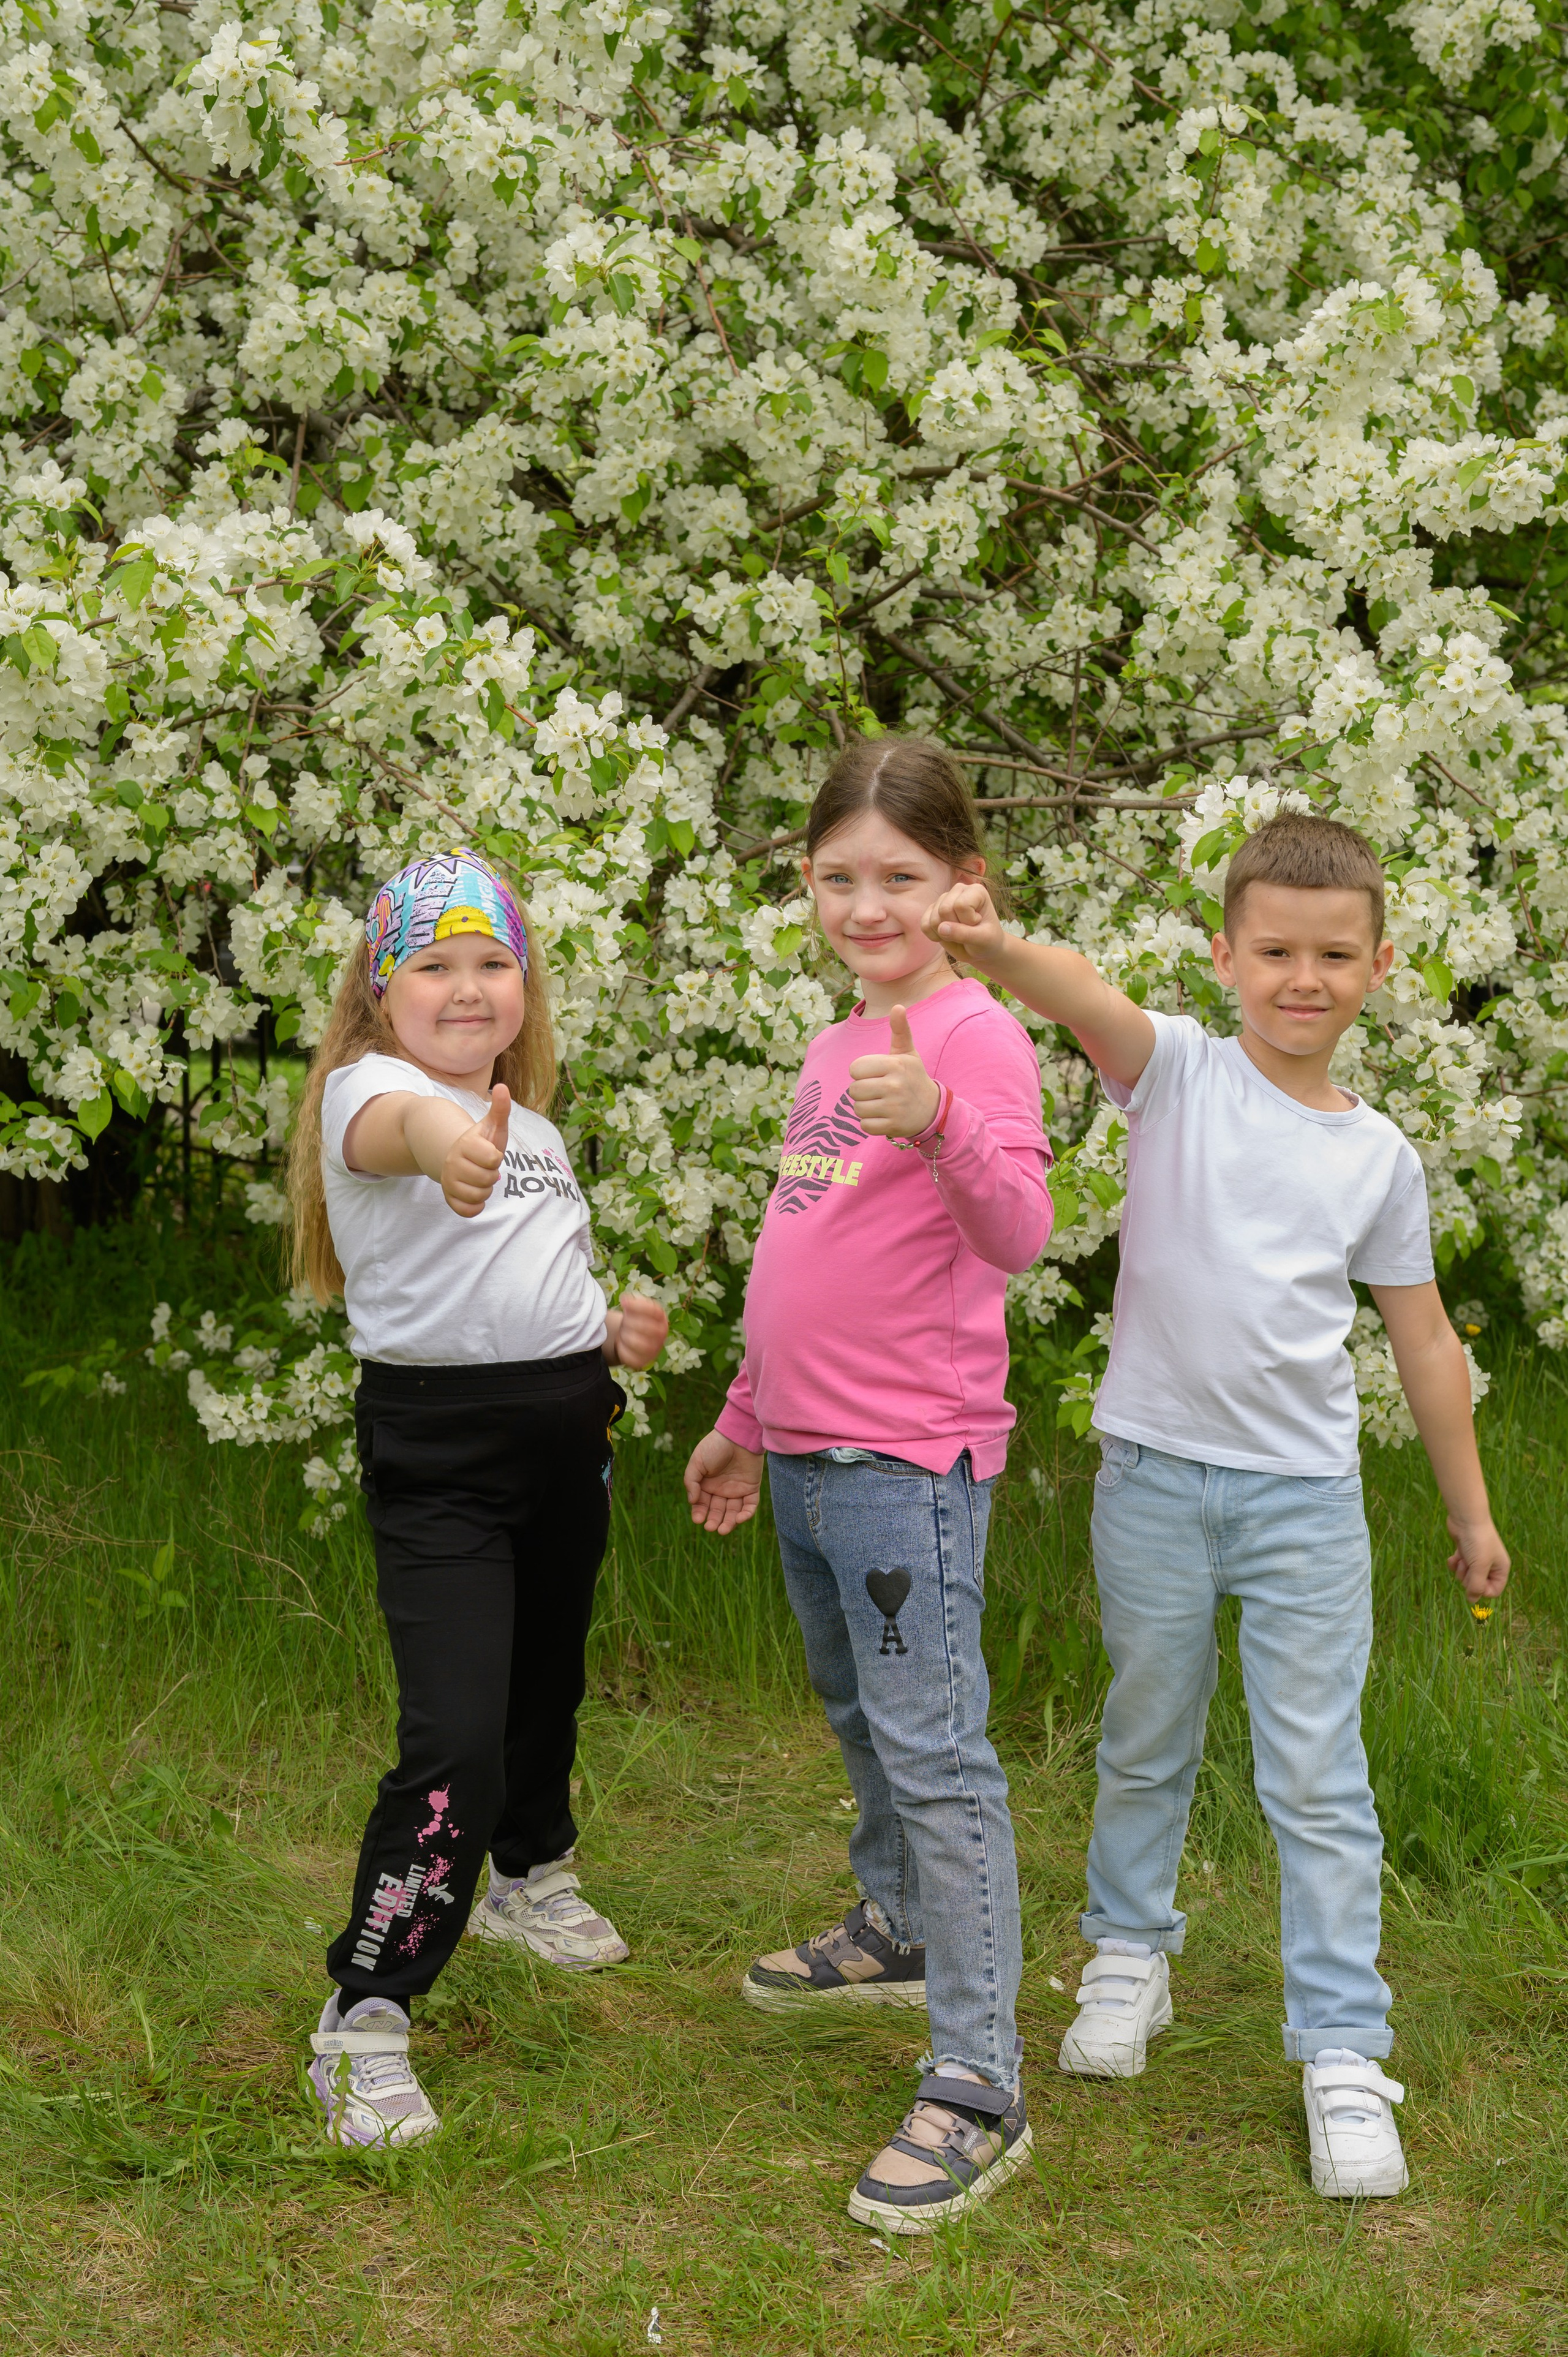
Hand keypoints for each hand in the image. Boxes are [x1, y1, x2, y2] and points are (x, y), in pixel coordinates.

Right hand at [439, 1083, 509, 1217]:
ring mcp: (448, 1181)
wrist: (461, 1158)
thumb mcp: (493, 1125)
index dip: (496, 1158)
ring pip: (479, 1195)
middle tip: (485, 1168)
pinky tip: (475, 1194)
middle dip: (492, 1175)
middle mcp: (453, 1163)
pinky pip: (467, 1211)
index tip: (489, 1153)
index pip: (493, 1159)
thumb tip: (503, 1087)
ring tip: (480, 1179)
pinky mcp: (449, 1198)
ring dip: (485, 1190)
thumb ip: (500, 1108)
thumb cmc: (483, 1142)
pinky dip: (475, 1206)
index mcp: (465, 1144)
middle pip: (488, 1179)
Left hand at [608, 1290, 668, 1369]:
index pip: (654, 1311)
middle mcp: (661, 1334)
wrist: (632, 1339)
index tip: (624, 1302)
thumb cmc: (634, 1320)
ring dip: (626, 1336)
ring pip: (639, 1344)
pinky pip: (630, 1356)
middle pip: (646, 1327)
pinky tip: (620, 1343)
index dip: (638, 1306)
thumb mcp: (634, 1309)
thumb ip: (632, 1303)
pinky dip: (622, 1349)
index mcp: (661, 1318)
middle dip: (630, 1322)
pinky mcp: (643, 1361)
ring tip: (623, 1332)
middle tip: (624, 1320)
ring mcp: (654, 1349)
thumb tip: (625, 1299)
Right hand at [683, 1429, 764, 1534]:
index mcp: (706, 1485)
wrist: (738, 1435)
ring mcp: (737, 1490)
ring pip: (733, 1512)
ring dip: (729, 1523)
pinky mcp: (751, 1488)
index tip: (698, 1519)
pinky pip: (750, 1505)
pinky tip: (739, 1519)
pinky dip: (746, 1514)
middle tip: (711, 1527)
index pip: (702, 1505)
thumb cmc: (714, 1446)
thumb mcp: (697, 1462)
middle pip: (717, 1511)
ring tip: (723, 1530)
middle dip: (714, 1521)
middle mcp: (721, 1490)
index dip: (699, 1513)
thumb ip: (691, 1481)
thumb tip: (692, 1501)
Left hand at [848, 1005, 940, 1138]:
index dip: (861, 1072)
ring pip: (857, 1109)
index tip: (875, 1074)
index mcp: (894, 1064)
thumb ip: (900, 1030)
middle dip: (862, 1091)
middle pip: (854, 1090)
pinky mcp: (892, 1126)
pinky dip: (871, 1123)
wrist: (933, 1110)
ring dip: (865, 1108)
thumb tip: (898, 1006)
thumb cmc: (913, 1077)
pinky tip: (884, 1116)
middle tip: (878, 1091)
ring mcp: (894, 1107)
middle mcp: (894, 1085)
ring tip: (881, 1103)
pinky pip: (864, 1126)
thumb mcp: (907, 1053)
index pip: (855, 1068)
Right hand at [925, 879, 1004, 966]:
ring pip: (934, 918)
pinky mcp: (932, 911)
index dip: (968, 921)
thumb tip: (941, 928)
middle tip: (967, 931)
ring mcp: (944, 899)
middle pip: (944, 910)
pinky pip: (924, 925)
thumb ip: (964, 933)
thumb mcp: (982, 939)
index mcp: (976, 891)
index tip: (978, 924)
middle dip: (955, 928)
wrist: (980, 949)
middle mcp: (959, 890)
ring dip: (945, 934)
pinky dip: (933, 936)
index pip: (961, 905)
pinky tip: (945, 936)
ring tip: (958, 934)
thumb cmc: (987, 941)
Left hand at [1447, 1513, 1509, 1602]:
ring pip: (1466, 1576)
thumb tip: (1472, 1601)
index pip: (1494, 1591)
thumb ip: (1476, 1586)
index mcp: (1500, 1569)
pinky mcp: (1465, 1553)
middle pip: (1477, 1584)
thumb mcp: (1479, 1566)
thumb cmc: (1477, 1541)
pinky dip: (1454, 1563)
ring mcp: (1477, 1559)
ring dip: (1460, 1571)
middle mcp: (1490, 1565)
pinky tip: (1453, 1557)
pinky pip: (1458, 1567)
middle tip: (1467, 1567)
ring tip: (1461, 1559)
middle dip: (1468, 1578)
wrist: (1466, 1518)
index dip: (1483, 1591)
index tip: (1474, 1583)